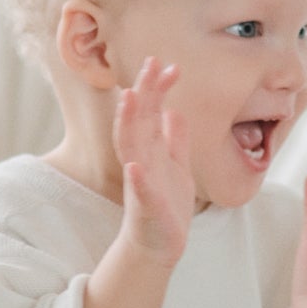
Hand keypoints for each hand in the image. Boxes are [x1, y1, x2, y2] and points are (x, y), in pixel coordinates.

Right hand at [113, 57, 193, 267]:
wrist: (160, 245)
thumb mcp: (178, 167)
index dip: (157, 89)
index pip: (150, 113)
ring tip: (130, 98)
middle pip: (138, 120)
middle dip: (143, 92)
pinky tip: (135, 165)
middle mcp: (141, 160)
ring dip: (129, 122)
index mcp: (151, 150)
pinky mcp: (145, 206)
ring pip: (131, 147)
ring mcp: (141, 182)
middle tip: (151, 63)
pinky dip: (137, 177)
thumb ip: (175, 140)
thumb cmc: (168, 206)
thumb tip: (174, 111)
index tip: (168, 65)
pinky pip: (139, 189)